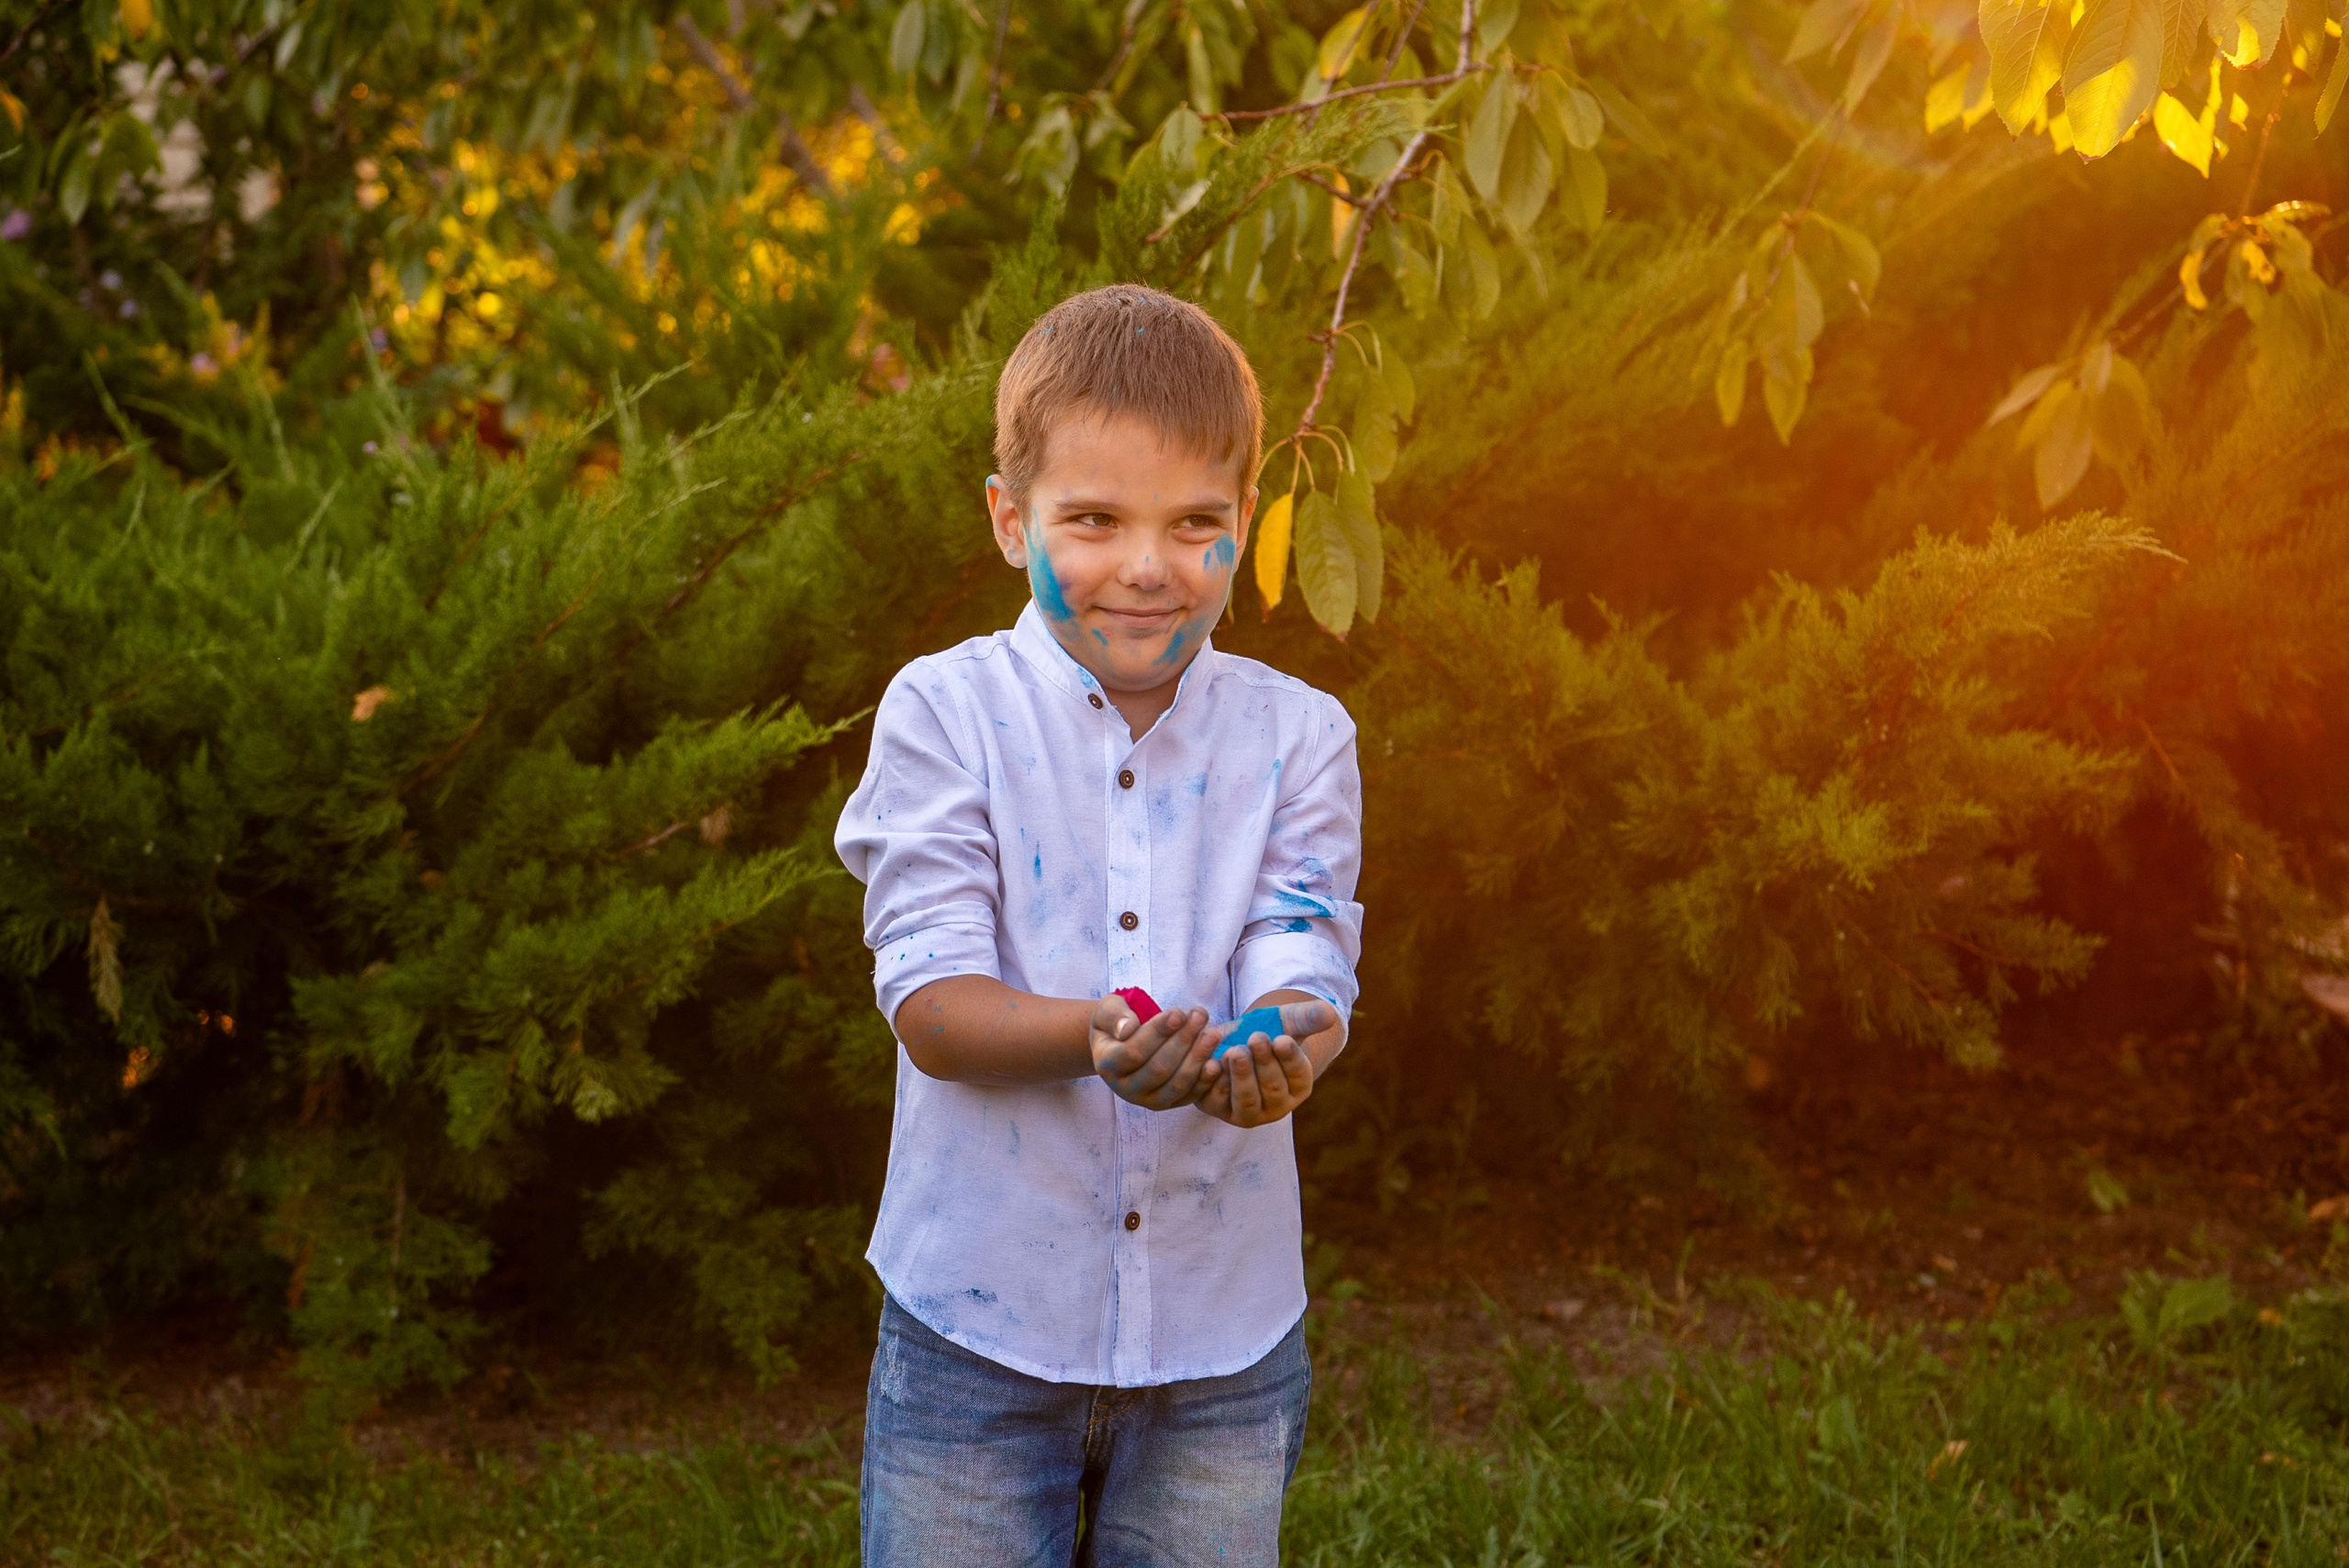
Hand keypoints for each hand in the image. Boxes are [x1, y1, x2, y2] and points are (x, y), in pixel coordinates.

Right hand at [1089, 993, 1216, 1109]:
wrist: (1124, 1042)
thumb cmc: (1118, 1022)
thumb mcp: (1108, 1010)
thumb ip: (1114, 1015)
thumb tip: (1127, 1028)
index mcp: (1106, 1065)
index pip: (1133, 1052)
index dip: (1157, 1033)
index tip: (1178, 1012)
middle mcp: (1125, 1088)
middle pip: (1158, 1070)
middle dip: (1183, 1042)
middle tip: (1201, 1016)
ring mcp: (1147, 1100)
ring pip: (1176, 1085)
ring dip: (1197, 1059)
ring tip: (1213, 1033)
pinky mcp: (1169, 1104)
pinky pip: (1189, 1096)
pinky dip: (1205, 1081)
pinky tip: (1217, 1062)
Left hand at [1196, 999, 1330, 1127]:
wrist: (1232, 1040)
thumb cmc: (1267, 1031)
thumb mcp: (1287, 1021)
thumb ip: (1308, 1017)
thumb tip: (1330, 1013)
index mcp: (1299, 1087)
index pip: (1299, 1076)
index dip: (1290, 1058)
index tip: (1282, 1039)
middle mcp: (1276, 1106)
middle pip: (1273, 1089)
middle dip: (1265, 1063)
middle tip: (1256, 1038)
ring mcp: (1247, 1112)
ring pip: (1247, 1101)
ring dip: (1241, 1077)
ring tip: (1235, 1052)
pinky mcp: (1219, 1108)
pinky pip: (1217, 1100)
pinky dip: (1214, 1083)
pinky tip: (1212, 1063)